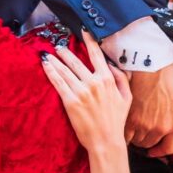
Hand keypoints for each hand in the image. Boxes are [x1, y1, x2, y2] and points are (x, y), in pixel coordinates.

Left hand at [43, 41, 132, 157]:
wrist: (106, 140)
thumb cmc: (116, 121)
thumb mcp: (127, 98)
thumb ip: (122, 79)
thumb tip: (113, 66)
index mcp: (107, 79)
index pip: (96, 55)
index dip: (89, 41)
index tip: (83, 31)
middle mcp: (94, 82)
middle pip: (76, 61)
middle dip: (65, 52)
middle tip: (58, 46)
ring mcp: (81, 91)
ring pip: (65, 70)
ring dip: (55, 60)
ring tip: (49, 54)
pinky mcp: (70, 101)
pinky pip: (58, 82)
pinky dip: (50, 72)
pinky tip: (46, 65)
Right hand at [124, 59, 172, 152]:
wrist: (149, 65)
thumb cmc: (171, 74)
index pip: (169, 148)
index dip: (161, 151)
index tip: (155, 150)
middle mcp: (162, 128)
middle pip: (151, 144)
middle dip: (148, 140)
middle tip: (143, 132)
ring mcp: (145, 125)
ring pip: (138, 140)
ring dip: (136, 136)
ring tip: (134, 127)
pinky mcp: (130, 120)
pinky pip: (126, 135)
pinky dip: (125, 132)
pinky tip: (124, 125)